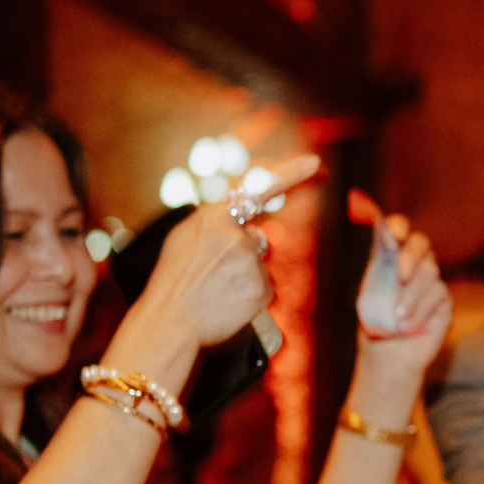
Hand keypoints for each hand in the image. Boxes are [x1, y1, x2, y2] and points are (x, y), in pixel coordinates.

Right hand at [134, 154, 320, 349]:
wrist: (170, 321)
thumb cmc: (173, 282)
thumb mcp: (185, 238)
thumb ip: (216, 223)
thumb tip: (248, 224)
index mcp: (214, 217)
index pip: (258, 187)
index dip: (289, 172)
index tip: (313, 162)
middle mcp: (237, 235)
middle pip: (256, 238)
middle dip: (240, 254)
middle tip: (211, 274)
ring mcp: (251, 262)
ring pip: (258, 264)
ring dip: (243, 275)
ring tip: (214, 289)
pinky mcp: (262, 289)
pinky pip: (263, 287)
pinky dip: (250, 294)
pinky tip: (228, 301)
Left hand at [351, 210, 454, 405]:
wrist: (387, 355)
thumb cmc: (375, 324)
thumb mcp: (370, 293)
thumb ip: (379, 267)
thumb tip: (387, 243)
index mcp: (391, 258)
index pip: (399, 231)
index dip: (399, 226)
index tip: (395, 232)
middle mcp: (413, 266)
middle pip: (421, 243)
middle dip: (411, 256)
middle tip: (400, 275)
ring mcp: (431, 282)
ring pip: (430, 271)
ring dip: (411, 294)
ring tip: (397, 316)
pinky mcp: (443, 301)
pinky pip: (438, 294)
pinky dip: (420, 309)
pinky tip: (408, 324)